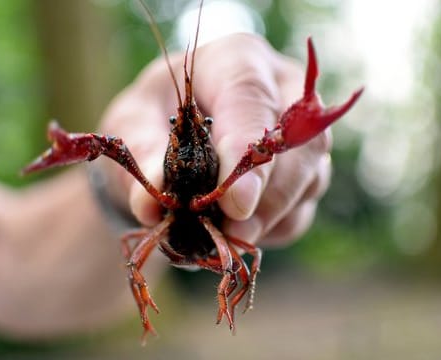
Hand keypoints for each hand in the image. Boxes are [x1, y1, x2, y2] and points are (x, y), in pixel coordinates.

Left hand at [100, 33, 331, 247]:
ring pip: (308, 179)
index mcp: (236, 61)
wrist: (170, 127)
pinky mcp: (303, 170)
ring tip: (223, 236)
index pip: (253, 99)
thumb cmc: (154, 114)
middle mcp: (282, 90)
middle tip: (228, 233)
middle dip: (266, 197)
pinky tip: (236, 231)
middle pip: (299, 144)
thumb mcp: (132, 123)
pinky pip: (301, 207)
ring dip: (269, 218)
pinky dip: (271, 228)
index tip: (235, 204)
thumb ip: (142, 155)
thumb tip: (152, 206)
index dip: (246, 152)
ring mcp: (299, 133)